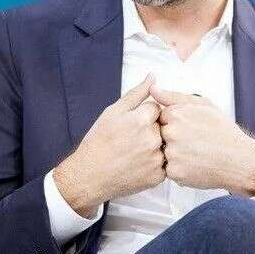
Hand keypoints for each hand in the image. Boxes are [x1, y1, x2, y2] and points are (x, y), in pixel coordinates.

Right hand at [53, 73, 165, 216]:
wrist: (89, 176)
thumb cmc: (98, 142)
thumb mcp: (113, 112)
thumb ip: (136, 93)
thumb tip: (153, 77)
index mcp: (142, 119)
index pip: (156, 108)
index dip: (143, 116)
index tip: (131, 126)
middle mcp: (152, 138)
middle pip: (162, 126)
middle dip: (151, 130)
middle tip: (132, 141)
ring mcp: (156, 159)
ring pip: (165, 145)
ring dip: (155, 147)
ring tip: (135, 153)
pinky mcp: (158, 176)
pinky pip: (165, 164)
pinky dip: (155, 164)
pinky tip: (139, 164)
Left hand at [150, 85, 254, 195]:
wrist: (240, 160)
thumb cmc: (223, 132)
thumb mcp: (203, 105)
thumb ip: (174, 97)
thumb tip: (152, 89)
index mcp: (176, 114)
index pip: (160, 118)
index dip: (174, 124)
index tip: (188, 129)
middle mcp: (171, 133)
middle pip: (159, 136)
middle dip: (172, 140)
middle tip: (193, 143)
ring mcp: (172, 153)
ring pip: (163, 153)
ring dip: (175, 155)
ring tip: (196, 154)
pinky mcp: (175, 172)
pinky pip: (169, 170)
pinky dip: (180, 169)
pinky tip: (195, 165)